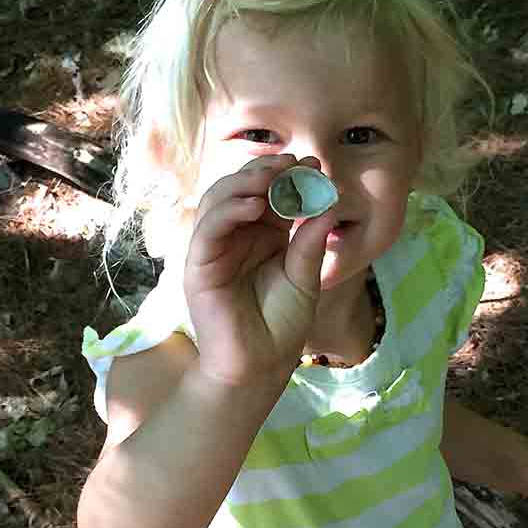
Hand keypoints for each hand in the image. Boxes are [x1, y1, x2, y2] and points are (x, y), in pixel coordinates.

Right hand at [184, 154, 339, 386]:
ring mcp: (214, 248)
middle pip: (241, 188)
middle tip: (292, 163)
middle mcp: (236, 236)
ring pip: (219, 200)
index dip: (288, 176)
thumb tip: (328, 203)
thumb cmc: (281, 324)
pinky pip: (208, 228)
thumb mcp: (304, 277)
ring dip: (244, 182)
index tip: (313, 165)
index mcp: (262, 235)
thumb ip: (310, 242)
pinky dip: (228, 211)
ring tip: (273, 177)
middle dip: (266, 171)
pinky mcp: (199, 265)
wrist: (260, 365)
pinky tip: (254, 206)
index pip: (269, 194)